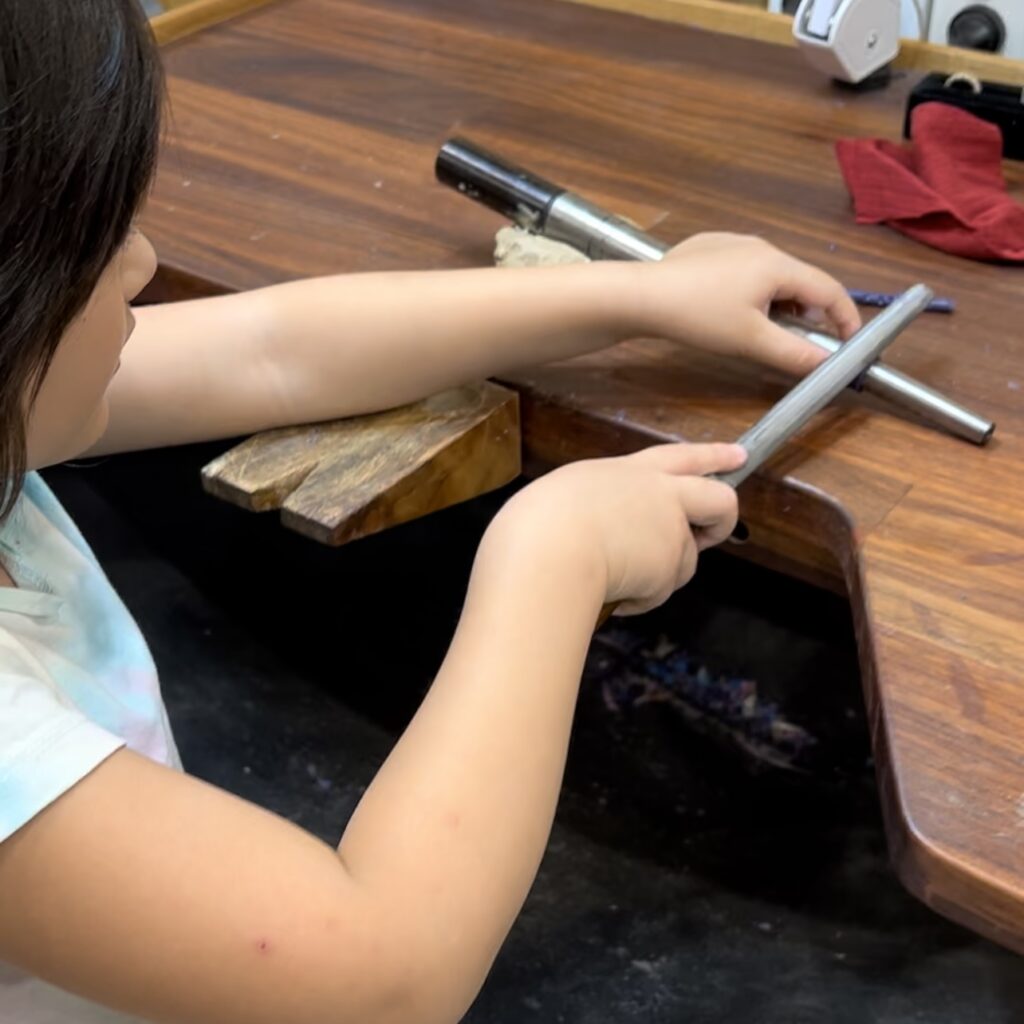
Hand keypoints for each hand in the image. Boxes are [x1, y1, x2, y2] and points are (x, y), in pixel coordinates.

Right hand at [495, 443, 744, 615]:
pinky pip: (659, 591)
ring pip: (684, 560)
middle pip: (718, 499)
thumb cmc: (538, 525)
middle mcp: (658, 493)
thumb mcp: (565, 496)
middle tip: (711, 533)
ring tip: (613, 577)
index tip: (737, 456)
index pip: (679, 457)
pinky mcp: (670, 565)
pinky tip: (611, 593)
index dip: (711, 456)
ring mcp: (669, 529)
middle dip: (723, 519)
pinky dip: (639, 598)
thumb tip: (598, 527)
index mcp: (627, 472)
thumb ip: (597, 505)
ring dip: (657, 576)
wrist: (547, 553)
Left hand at [627, 233, 861, 376]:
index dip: (846, 319)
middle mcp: (761, 246)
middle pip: (801, 280)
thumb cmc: (699, 317)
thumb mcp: (751, 341)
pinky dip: (753, 291)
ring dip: (780, 303)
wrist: (641, 296)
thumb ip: (794, 353)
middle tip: (803, 343)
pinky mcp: (708, 248)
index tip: (850, 343)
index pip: (830, 290)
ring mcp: (733, 243)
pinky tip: (730, 311)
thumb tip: (828, 366)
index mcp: (778, 265)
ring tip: (765, 330)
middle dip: (810, 313)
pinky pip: (744, 269)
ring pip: (772, 275)